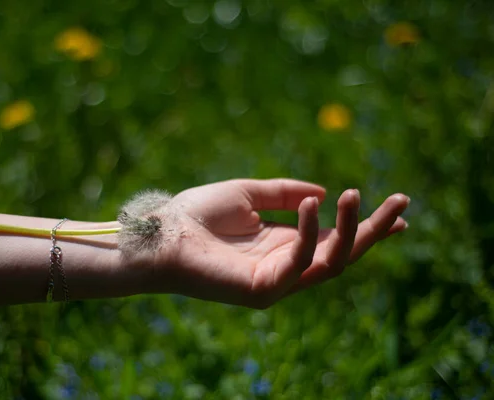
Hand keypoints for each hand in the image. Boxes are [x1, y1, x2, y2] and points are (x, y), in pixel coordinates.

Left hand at [154, 179, 408, 308]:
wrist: (160, 234)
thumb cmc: (196, 214)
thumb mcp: (248, 194)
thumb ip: (284, 194)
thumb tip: (323, 192)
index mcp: (282, 243)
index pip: (333, 238)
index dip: (365, 225)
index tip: (398, 209)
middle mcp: (284, 264)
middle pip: (342, 253)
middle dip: (373, 230)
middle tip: (402, 203)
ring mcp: (277, 281)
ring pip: (331, 262)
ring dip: (352, 231)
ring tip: (356, 195)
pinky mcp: (264, 289)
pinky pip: (300, 261)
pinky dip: (312, 233)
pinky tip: (317, 203)